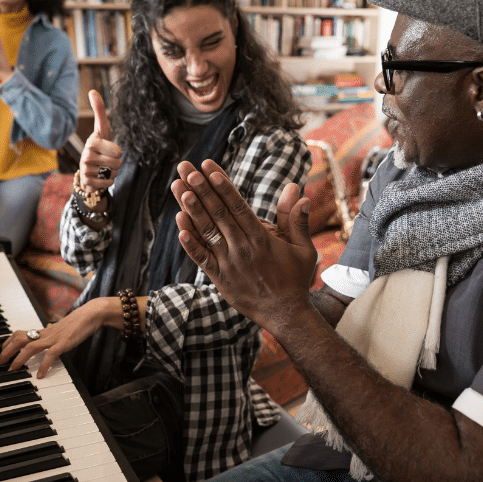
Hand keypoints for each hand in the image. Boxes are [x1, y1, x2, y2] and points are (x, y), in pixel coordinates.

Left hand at [0, 300, 106, 377]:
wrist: (90, 314)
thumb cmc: (77, 321)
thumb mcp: (61, 326)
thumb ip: (53, 328)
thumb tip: (49, 326)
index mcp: (43, 331)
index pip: (19, 334)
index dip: (7, 343)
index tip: (2, 352)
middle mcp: (45, 334)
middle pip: (19, 339)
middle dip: (7, 351)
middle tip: (0, 363)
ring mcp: (53, 338)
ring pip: (30, 347)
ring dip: (19, 359)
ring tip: (13, 370)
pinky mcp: (63, 343)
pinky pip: (50, 355)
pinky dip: (43, 365)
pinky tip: (40, 375)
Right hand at [78, 90, 121, 193]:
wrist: (87, 170)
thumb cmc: (99, 146)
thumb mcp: (102, 129)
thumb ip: (99, 110)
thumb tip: (92, 90)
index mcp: (93, 141)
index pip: (118, 150)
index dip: (117, 151)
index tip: (107, 148)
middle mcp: (87, 154)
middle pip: (118, 162)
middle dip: (116, 163)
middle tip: (106, 160)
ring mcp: (85, 169)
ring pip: (114, 173)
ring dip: (112, 172)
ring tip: (102, 168)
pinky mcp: (87, 181)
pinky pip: (109, 183)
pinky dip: (108, 182)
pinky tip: (99, 177)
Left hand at [171, 160, 318, 329]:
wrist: (286, 314)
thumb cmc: (295, 279)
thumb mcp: (303, 248)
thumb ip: (296, 219)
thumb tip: (298, 190)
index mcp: (261, 238)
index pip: (237, 205)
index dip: (222, 185)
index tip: (209, 167)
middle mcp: (242, 248)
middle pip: (217, 213)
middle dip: (200, 188)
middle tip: (186, 168)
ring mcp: (229, 264)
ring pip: (206, 231)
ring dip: (191, 209)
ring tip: (178, 188)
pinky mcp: (220, 279)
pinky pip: (201, 259)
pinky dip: (190, 244)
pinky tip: (179, 227)